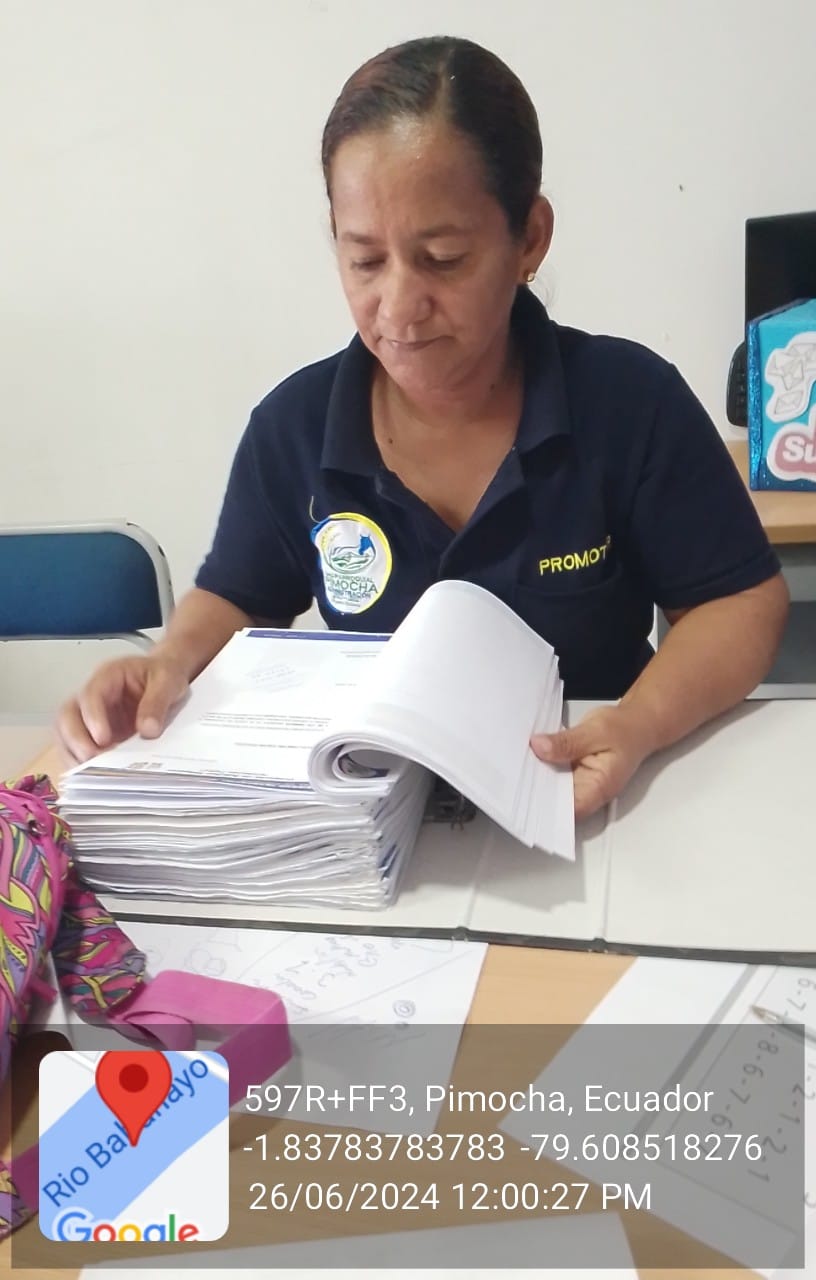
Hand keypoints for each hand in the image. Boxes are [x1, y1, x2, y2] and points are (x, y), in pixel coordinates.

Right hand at [56, 653, 189, 764]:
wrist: (166, 680)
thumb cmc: (164, 675)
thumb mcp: (168, 680)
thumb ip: (158, 702)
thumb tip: (147, 730)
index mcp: (108, 676)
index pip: (90, 695)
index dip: (92, 718)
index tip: (103, 739)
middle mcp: (91, 697)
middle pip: (67, 716)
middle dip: (75, 741)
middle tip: (93, 762)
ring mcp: (89, 718)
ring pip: (65, 735)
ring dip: (74, 756)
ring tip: (92, 776)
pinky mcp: (94, 736)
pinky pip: (77, 750)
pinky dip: (81, 766)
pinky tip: (95, 780)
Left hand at [530, 705, 652, 817]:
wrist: (637, 724)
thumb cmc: (625, 730)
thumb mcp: (594, 730)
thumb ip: (567, 742)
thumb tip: (540, 747)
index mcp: (600, 786)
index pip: (570, 810)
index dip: (547, 808)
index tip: (527, 796)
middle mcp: (590, 791)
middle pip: (558, 803)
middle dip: (537, 792)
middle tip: (518, 776)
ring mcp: (582, 785)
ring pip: (554, 790)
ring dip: (539, 780)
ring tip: (521, 766)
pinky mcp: (574, 775)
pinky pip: (555, 777)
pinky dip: (544, 769)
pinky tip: (533, 759)